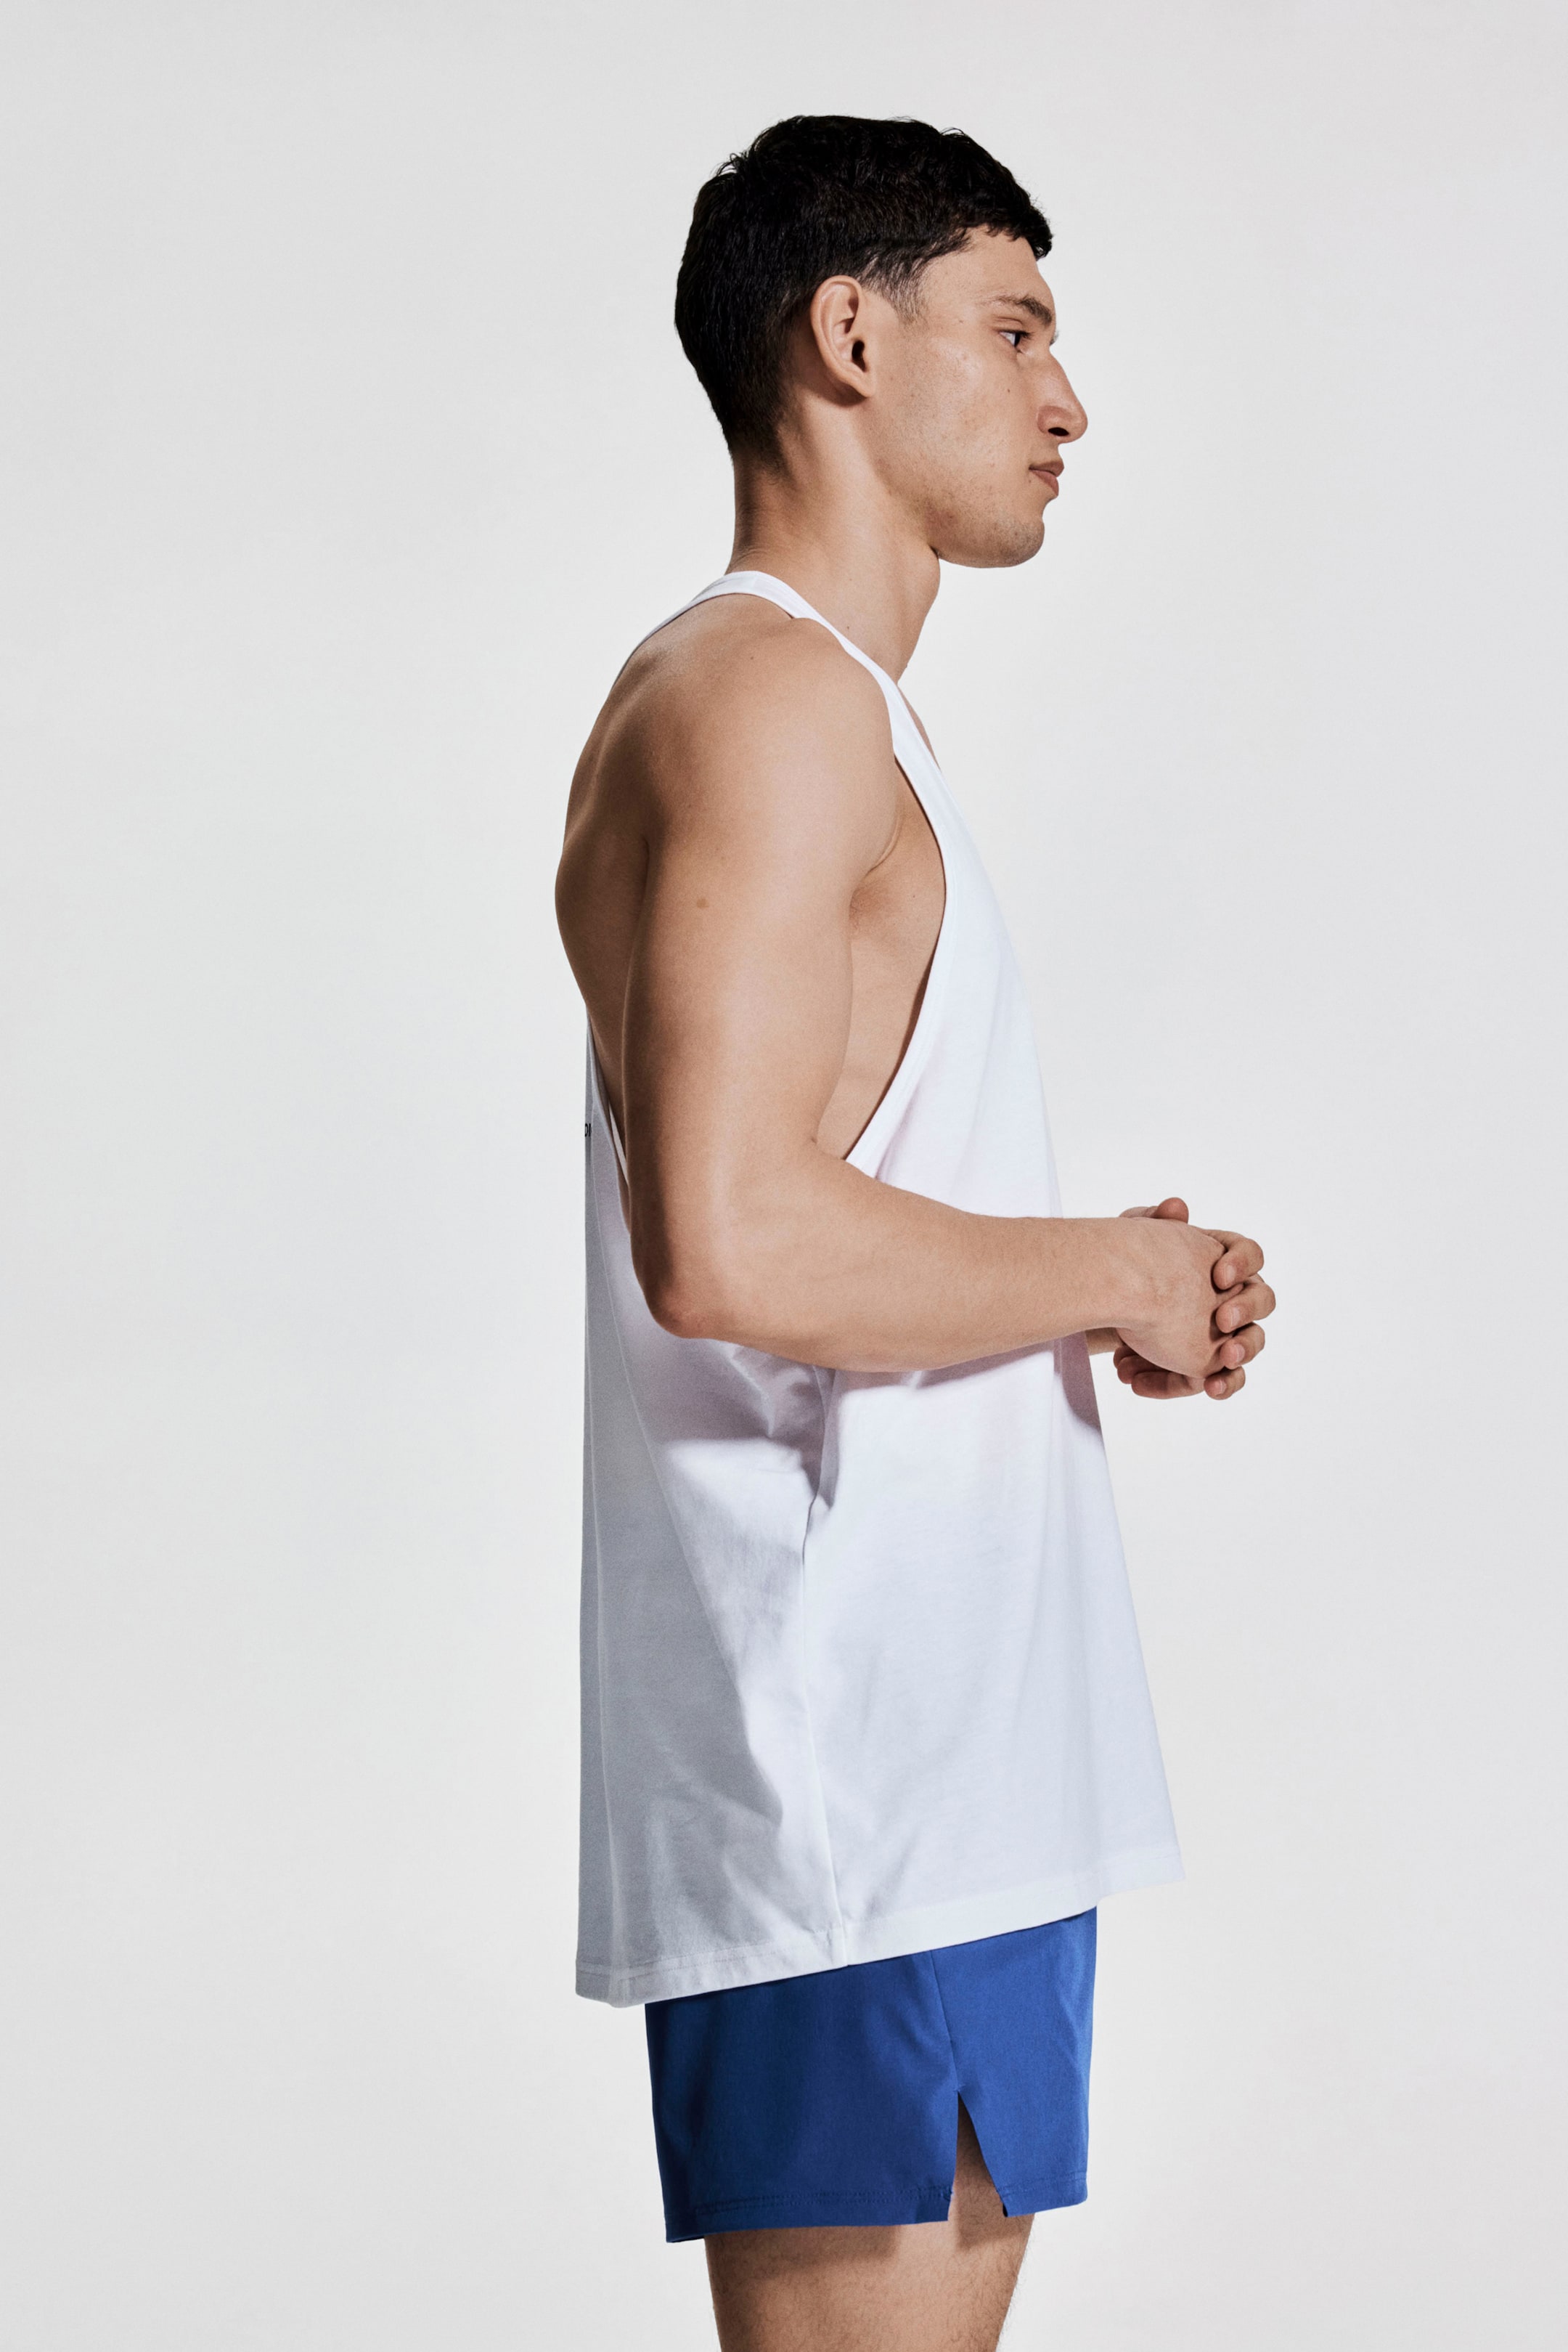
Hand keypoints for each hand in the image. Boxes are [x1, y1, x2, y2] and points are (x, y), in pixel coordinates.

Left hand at [1111, 1197, 1273, 1401]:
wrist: (1105, 1304)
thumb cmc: (1126, 1266)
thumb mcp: (1132, 1238)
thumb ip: (1154, 1221)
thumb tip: (1176, 1208)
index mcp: (1224, 1260)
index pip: (1250, 1255)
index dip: (1241, 1263)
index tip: (1218, 1276)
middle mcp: (1233, 1296)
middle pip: (1261, 1301)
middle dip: (1245, 1311)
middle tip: (1222, 1321)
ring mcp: (1224, 1333)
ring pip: (1249, 1345)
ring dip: (1238, 1356)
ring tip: (1216, 1368)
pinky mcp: (1208, 1364)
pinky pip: (1226, 1378)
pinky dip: (1219, 1384)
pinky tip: (1206, 1387)